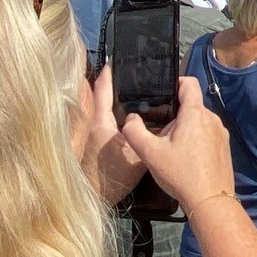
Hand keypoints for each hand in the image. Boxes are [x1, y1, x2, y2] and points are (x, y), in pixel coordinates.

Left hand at [79, 65, 145, 203]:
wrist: (94, 198)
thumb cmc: (112, 177)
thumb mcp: (137, 155)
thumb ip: (148, 135)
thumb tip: (165, 121)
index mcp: (101, 120)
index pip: (104, 87)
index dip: (111, 71)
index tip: (120, 57)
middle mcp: (92, 121)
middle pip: (103, 94)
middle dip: (118, 83)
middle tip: (137, 74)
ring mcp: (91, 131)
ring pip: (104, 107)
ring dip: (116, 98)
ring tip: (137, 91)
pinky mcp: (93, 140)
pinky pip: (105, 118)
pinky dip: (115, 113)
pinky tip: (130, 116)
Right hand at [121, 73, 234, 208]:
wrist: (210, 201)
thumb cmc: (180, 174)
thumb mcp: (149, 153)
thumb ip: (134, 132)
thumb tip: (130, 119)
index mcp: (195, 113)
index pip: (189, 83)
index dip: (175, 81)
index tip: (161, 91)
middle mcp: (212, 118)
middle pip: (191, 105)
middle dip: (174, 112)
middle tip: (158, 128)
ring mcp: (221, 133)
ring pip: (199, 120)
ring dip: (185, 127)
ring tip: (170, 145)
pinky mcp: (225, 147)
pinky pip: (208, 134)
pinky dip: (196, 138)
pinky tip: (185, 157)